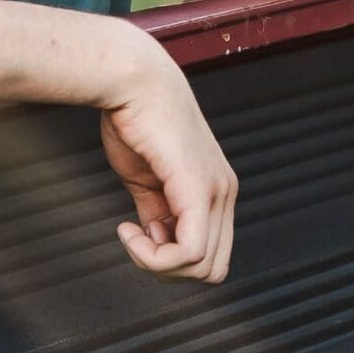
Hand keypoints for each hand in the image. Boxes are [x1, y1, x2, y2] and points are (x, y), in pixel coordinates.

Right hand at [96, 28, 237, 280]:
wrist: (133, 81)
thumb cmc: (136, 121)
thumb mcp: (147, 179)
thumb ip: (158, 213)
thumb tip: (157, 242)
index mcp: (218, 190)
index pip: (212, 256)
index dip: (172, 260)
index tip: (141, 232)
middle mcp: (226, 193)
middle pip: (211, 271)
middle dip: (167, 269)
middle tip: (135, 241)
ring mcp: (217, 191)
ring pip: (201, 267)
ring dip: (155, 264)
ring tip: (130, 231)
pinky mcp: (199, 188)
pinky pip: (189, 251)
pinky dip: (152, 256)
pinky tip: (128, 229)